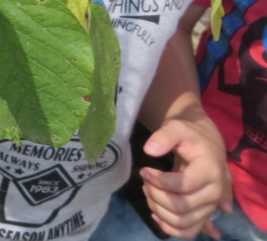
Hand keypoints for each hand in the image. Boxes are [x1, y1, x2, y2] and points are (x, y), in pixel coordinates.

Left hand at [140, 115, 230, 237]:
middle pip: (181, 206)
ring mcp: (210, 207)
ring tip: (148, 192)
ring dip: (159, 210)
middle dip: (156, 195)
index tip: (144, 170)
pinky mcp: (204, 215)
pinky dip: (170, 229)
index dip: (159, 181)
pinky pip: (188, 232)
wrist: (206, 145)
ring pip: (182, 222)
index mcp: (211, 172)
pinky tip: (155, 214)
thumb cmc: (190, 136)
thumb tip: (149, 150)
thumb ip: (163, 136)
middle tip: (145, 181)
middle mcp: (214, 193)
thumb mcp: (177, 128)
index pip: (183, 185)